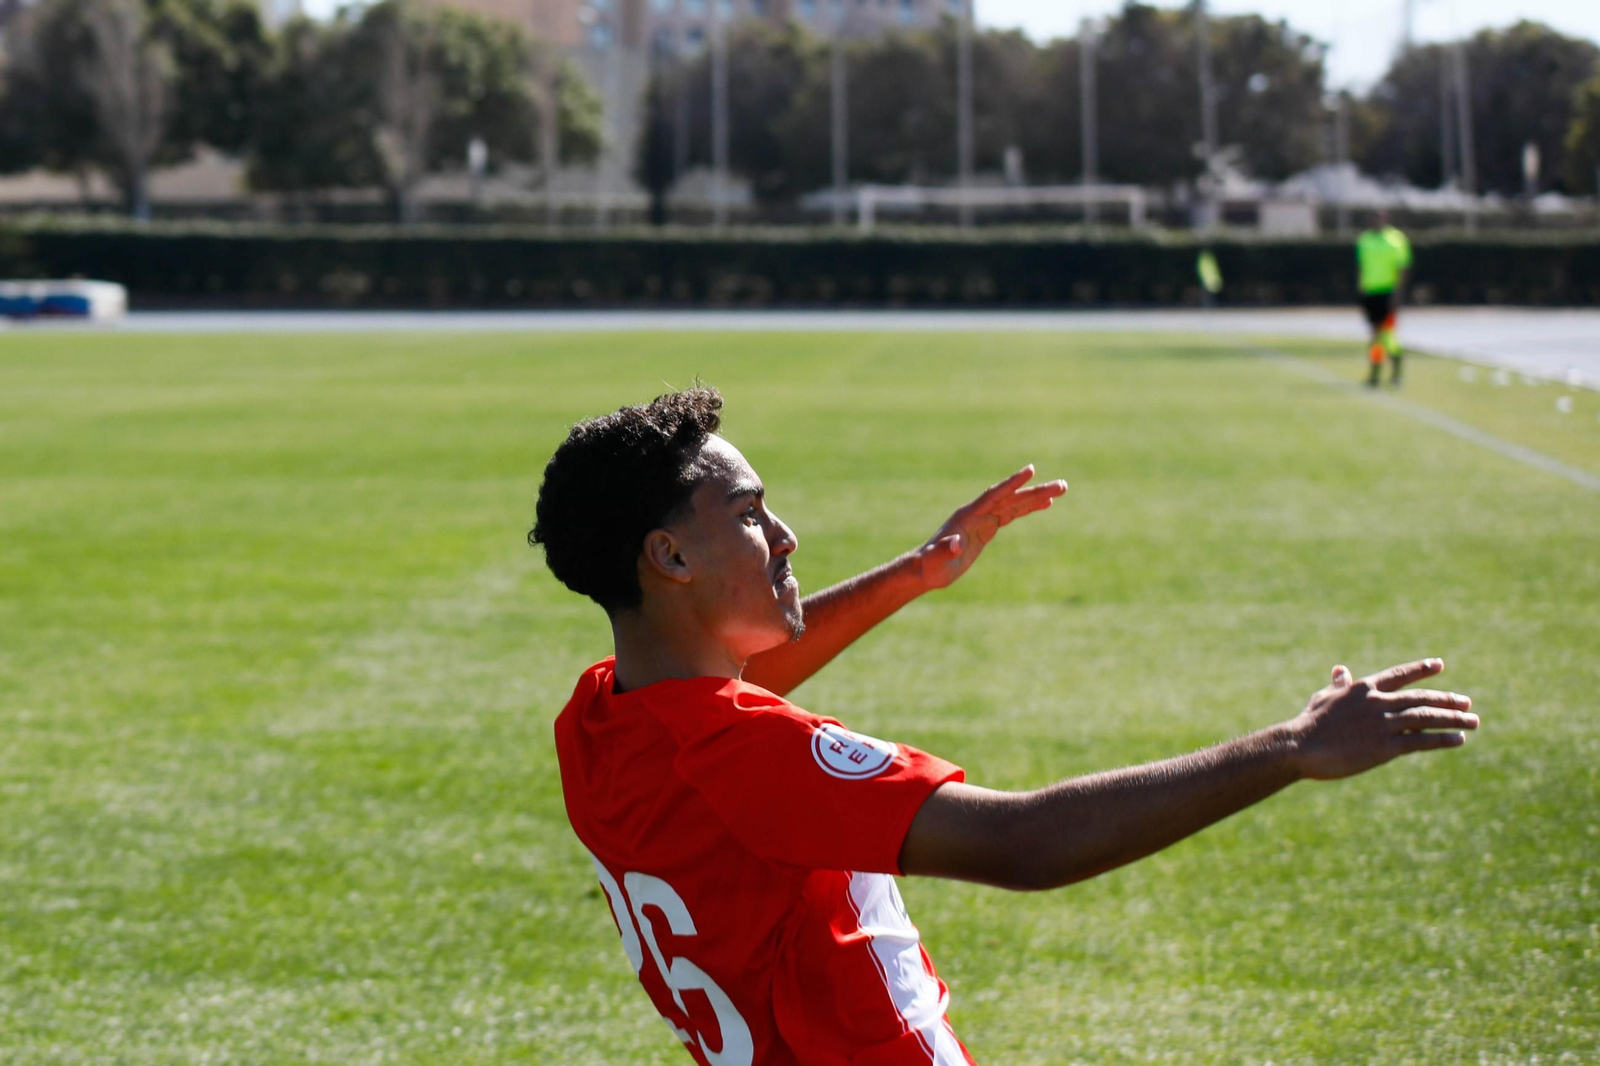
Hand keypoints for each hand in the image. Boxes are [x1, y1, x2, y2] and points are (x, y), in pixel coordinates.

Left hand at [915, 465, 1067, 591]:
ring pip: (1014, 503)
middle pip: (1011, 497)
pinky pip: (1012, 513)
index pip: (994, 495)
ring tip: (1061, 489)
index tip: (1031, 470)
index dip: (1012, 483)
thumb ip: (945, 551)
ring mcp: (983, 518)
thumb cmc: (929, 566)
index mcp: (968, 515)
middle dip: (1036, 490)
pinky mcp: (987, 527)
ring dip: (1037, 496)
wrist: (925, 569)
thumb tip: (956, 544)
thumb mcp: (936, 561)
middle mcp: (977, 512)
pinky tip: (1045, 504)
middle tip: (1063, 485)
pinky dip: (1028, 508)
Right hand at [1289, 659, 1477, 780]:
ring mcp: (1383, 724)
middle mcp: (1378, 702)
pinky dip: (1441, 739)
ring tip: (1473, 722)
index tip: (1439, 665)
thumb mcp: (1324, 698)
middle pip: (1421, 697)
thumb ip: (1338, 685)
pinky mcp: (1385, 747)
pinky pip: (1420, 741)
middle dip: (1447, 700)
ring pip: (1426, 718)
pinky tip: (1457, 739)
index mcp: (1363, 689)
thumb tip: (1340, 669)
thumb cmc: (1308, 723)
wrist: (1300, 746)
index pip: (1398, 675)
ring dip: (1452, 719)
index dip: (1420, 669)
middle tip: (1467, 703)